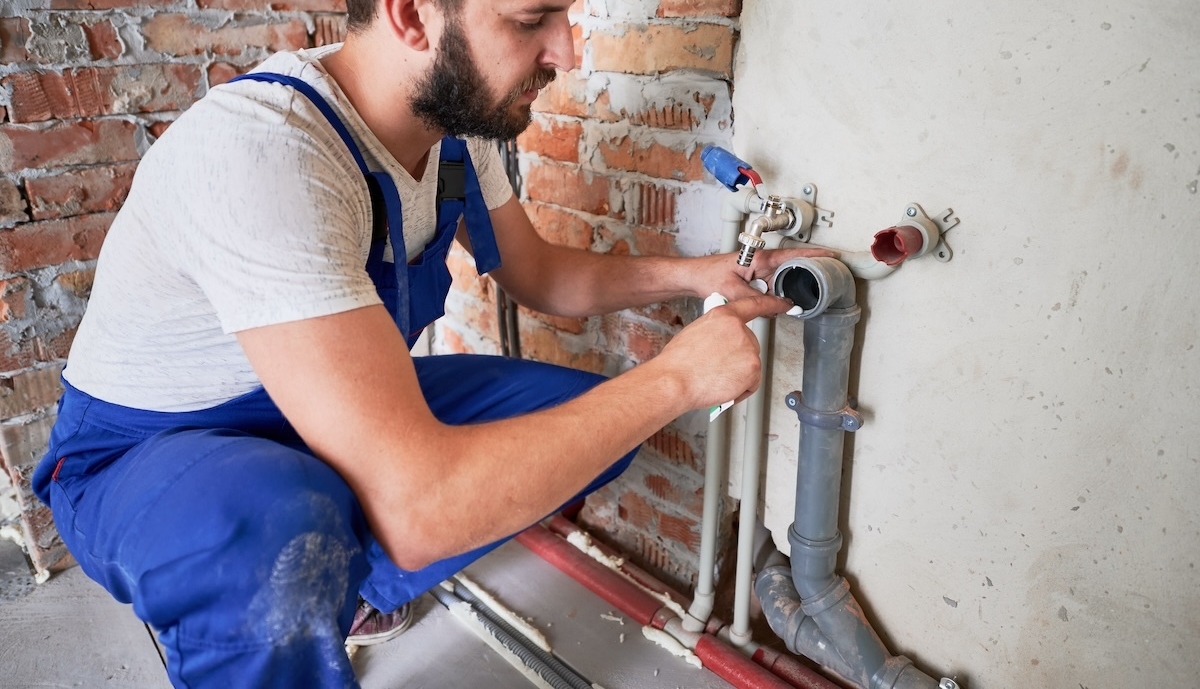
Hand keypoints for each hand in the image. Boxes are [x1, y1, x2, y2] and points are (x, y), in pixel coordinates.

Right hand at [655, 293, 793, 409]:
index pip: (753, 305)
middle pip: (750, 344)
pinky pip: (752, 382)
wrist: (675, 380)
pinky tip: (723, 386)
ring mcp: (749, 349)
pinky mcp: (753, 369)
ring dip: (738, 374)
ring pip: (750, 364)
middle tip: (717, 367)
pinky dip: (740, 389)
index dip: (770, 304)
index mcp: (724, 316)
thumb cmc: (678, 361)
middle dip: (737, 357)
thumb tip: (723, 340)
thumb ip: (717, 330)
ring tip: (715, 378)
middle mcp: (740, 330)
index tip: (783, 304)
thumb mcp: (696, 331)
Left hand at [694, 246, 836, 299]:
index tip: (831, 256)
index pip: (793, 255)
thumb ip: (759, 301)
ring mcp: (759, 272)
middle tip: (810, 291)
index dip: (814, 255)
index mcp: (760, 258)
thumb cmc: (708, 276)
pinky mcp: (755, 281)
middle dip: (799, 283)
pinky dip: (772, 298)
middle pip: (790, 273)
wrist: (693, 278)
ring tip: (782, 302)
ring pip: (780, 285)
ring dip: (782, 294)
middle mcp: (762, 262)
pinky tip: (770, 305)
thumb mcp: (735, 292)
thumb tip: (782, 307)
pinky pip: (771, 290)